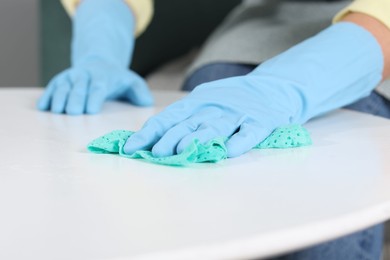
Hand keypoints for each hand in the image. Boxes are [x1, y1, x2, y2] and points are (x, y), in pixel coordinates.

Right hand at [37, 0, 152, 114]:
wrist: (98, 62)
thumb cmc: (117, 78)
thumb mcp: (132, 81)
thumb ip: (140, 91)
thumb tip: (147, 103)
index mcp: (103, 77)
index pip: (98, 87)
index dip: (94, 97)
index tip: (91, 110)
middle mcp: (85, 75)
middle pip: (78, 88)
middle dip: (75, 99)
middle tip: (72, 113)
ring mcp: (70, 76)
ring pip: (62, 86)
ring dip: (59, 98)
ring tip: (56, 112)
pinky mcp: (59, 80)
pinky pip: (51, 87)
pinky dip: (47, 96)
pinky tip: (43, 107)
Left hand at [124, 22, 382, 156]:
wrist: (274, 87)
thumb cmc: (232, 100)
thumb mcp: (206, 103)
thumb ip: (185, 120)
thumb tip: (154, 140)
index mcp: (199, 101)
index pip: (169, 117)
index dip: (150, 132)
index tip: (132, 147)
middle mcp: (215, 106)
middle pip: (189, 123)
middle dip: (170, 138)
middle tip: (155, 153)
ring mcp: (239, 113)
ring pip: (216, 127)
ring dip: (199, 138)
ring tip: (183, 149)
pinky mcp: (261, 121)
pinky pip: (249, 132)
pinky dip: (240, 141)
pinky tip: (229, 151)